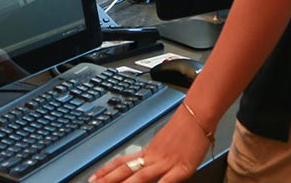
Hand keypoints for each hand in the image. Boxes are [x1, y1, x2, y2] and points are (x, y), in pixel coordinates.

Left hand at [87, 110, 210, 182]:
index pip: (121, 162)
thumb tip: (147, 162)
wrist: (197, 115)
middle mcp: (153, 157)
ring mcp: (165, 163)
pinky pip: (167, 182)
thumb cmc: (185, 128)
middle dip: (108, 180)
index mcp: (148, 151)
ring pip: (141, 177)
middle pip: (126, 170)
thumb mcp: (164, 142)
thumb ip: (155, 154)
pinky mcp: (181, 168)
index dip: (106, 171)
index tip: (93, 177)